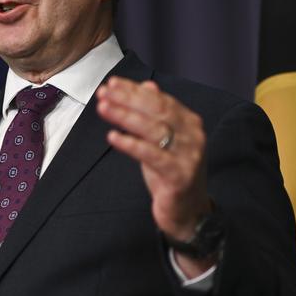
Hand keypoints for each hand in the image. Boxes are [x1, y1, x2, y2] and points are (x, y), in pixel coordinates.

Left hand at [96, 77, 214, 273]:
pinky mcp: (179, 175)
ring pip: (153, 129)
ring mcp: (188, 155)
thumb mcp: (162, 140)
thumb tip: (147, 85)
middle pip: (156, 110)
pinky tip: (112, 136)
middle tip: (103, 92)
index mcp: (189, 122)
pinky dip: (131, 144)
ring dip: (125, 116)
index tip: (112, 83)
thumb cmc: (171, 171)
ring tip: (103, 108)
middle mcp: (193, 135)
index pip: (159, 99)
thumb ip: (156, 113)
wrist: (188, 211)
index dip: (134, 90)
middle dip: (127, 99)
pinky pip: (152, 155)